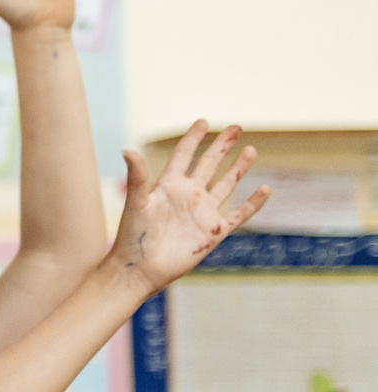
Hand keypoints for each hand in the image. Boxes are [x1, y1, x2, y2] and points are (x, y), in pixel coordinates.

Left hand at [110, 122, 268, 292]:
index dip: (193, 139)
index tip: (202, 122)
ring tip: (251, 149)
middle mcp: (187, 196)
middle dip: (221, 147)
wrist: (140, 269)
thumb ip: (137, 176)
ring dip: (238, 168)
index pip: (183, 155)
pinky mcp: (213, 232)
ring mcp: (202, 213)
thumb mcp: (137, 202)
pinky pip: (238, 214)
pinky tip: (265, 189)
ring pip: (225, 185)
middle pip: (208, 165)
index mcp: (168, 186)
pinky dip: (253, 203)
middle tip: (235, 127)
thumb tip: (127, 149)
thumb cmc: (132, 236)